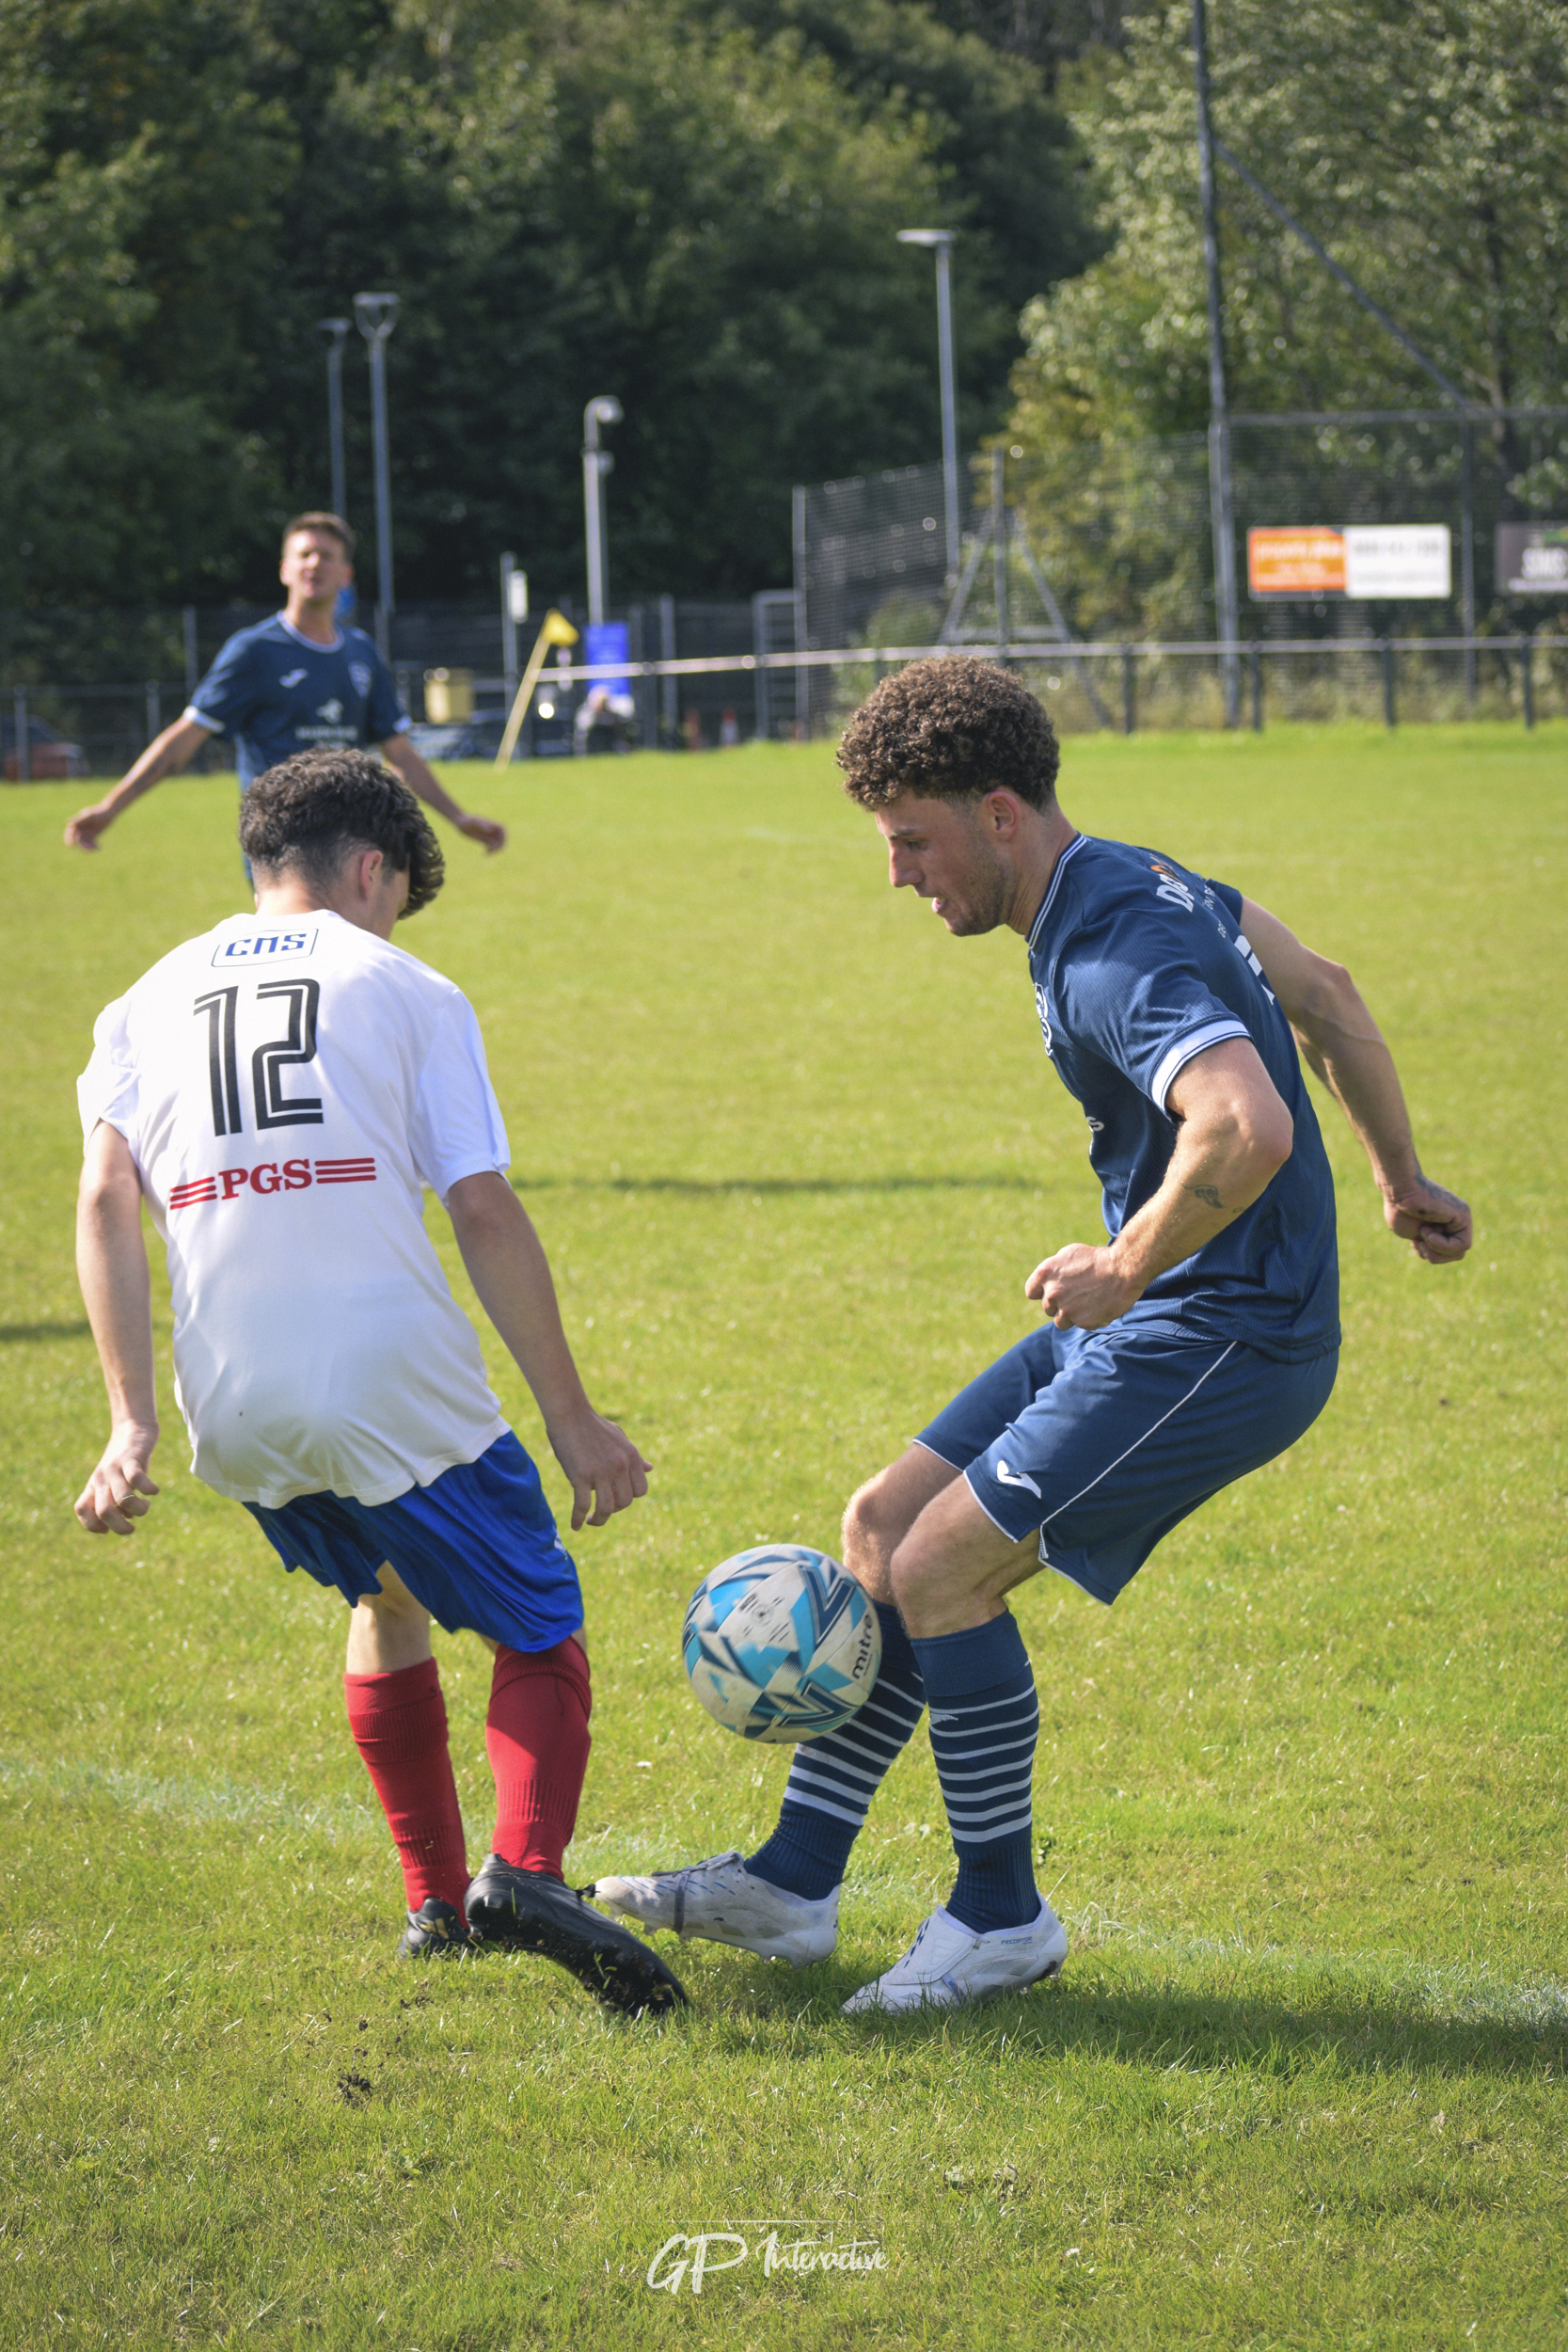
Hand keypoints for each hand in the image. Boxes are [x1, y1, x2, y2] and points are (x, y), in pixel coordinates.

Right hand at [65, 803, 114, 851]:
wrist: (109, 813)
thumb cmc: (98, 812)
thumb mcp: (89, 816)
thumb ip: (78, 820)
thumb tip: (68, 822)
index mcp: (76, 823)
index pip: (69, 833)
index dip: (69, 838)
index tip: (72, 844)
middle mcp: (80, 829)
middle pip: (76, 841)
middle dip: (80, 845)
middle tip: (88, 848)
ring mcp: (86, 833)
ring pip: (83, 844)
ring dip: (87, 848)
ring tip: (95, 848)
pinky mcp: (92, 836)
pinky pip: (90, 845)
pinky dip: (93, 847)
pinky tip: (99, 847)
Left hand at [75, 1420, 159, 1533]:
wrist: (133, 1427)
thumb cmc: (126, 1461)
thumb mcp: (116, 1480)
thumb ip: (116, 1499)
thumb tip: (126, 1516)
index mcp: (94, 1485)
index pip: (82, 1509)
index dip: (92, 1524)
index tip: (108, 1528)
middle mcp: (101, 1478)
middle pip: (104, 1511)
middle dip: (120, 1527)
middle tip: (132, 1528)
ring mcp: (115, 1468)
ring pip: (122, 1498)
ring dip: (138, 1510)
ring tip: (146, 1506)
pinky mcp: (132, 1458)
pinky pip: (137, 1478)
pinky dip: (149, 1489)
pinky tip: (155, 1491)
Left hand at [453, 810, 506, 852]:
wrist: (460, 823)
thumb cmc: (467, 820)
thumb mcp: (474, 822)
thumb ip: (482, 825)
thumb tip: (491, 830)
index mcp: (492, 824)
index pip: (503, 831)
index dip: (503, 837)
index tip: (497, 843)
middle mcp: (492, 830)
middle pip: (502, 839)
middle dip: (499, 846)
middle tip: (491, 850)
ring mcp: (489, 836)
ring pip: (497, 844)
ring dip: (495, 850)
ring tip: (486, 853)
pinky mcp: (484, 841)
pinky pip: (491, 847)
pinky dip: (490, 851)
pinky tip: (484, 853)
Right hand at [547, 1407, 650, 1529]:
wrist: (570, 1414)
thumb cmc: (593, 1425)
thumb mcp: (620, 1438)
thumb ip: (635, 1456)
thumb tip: (650, 1468)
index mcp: (632, 1457)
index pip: (640, 1490)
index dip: (629, 1498)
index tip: (617, 1498)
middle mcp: (620, 1466)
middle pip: (624, 1502)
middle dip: (614, 1510)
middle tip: (601, 1509)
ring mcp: (601, 1472)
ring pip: (606, 1509)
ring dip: (599, 1520)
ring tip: (591, 1521)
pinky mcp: (581, 1475)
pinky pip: (582, 1505)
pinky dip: (578, 1519)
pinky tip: (575, 1525)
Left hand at [1025, 1242, 1140, 1331]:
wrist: (1122, 1270)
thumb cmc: (1096, 1259)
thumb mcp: (1068, 1255)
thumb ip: (1053, 1271)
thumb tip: (1046, 1283)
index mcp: (1045, 1274)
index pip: (1031, 1292)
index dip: (1042, 1292)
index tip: (1054, 1290)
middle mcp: (1052, 1293)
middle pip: (1047, 1308)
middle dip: (1060, 1303)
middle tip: (1078, 1293)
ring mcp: (1067, 1310)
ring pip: (1060, 1321)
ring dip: (1071, 1315)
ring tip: (1087, 1302)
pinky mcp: (1082, 1322)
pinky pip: (1080, 1325)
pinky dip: (1089, 1319)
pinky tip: (1099, 1306)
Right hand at [1382, 1172, 1471, 1263]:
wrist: (1399, 1190)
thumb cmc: (1400, 1209)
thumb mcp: (1412, 1234)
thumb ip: (1428, 1244)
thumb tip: (1438, 1252)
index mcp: (1443, 1226)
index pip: (1444, 1254)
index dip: (1428, 1254)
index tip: (1414, 1241)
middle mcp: (1455, 1222)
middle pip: (1454, 1255)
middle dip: (1433, 1255)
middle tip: (1418, 1241)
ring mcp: (1461, 1218)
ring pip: (1460, 1253)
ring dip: (1435, 1250)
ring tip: (1423, 1233)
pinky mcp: (1463, 1215)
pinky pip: (1462, 1245)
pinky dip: (1442, 1244)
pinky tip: (1428, 1230)